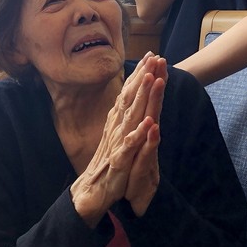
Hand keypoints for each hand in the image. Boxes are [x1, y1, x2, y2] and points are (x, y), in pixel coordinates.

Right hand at [70, 53, 165, 224]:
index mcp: (120, 121)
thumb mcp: (121, 135)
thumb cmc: (109, 161)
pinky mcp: (119, 161)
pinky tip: (148, 123)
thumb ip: (127, 115)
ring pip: (132, 116)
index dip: (142, 74)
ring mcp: (118, 143)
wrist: (92, 191)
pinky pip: (130, 146)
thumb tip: (133, 95)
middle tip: (155, 57)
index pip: (132, 93)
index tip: (153, 55)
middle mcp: (118, 127)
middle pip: (132, 98)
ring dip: (142, 97)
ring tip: (152, 79)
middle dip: (144, 77)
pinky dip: (138, 135)